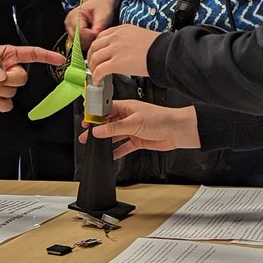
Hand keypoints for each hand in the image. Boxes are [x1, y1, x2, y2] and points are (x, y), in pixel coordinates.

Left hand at [0, 44, 64, 110]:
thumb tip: (1, 75)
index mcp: (10, 55)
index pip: (33, 54)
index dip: (47, 56)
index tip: (60, 59)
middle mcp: (10, 69)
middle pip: (22, 78)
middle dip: (5, 80)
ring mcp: (5, 84)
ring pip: (12, 92)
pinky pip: (6, 105)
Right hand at [64, 0, 119, 50]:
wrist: (99, 4)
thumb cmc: (101, 7)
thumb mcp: (103, 14)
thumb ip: (99, 25)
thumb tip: (95, 35)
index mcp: (73, 17)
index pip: (80, 34)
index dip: (91, 36)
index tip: (100, 32)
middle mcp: (68, 24)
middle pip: (78, 41)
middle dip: (91, 40)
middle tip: (99, 33)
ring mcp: (70, 31)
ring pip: (79, 44)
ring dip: (90, 42)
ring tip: (97, 33)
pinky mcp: (73, 35)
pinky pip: (80, 44)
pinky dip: (88, 42)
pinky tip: (93, 35)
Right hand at [82, 100, 200, 158]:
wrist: (177, 130)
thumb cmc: (161, 119)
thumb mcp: (134, 122)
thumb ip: (115, 127)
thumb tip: (99, 130)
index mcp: (127, 107)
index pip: (106, 110)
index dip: (95, 115)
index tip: (86, 122)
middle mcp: (129, 117)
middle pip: (108, 123)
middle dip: (97, 129)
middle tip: (85, 136)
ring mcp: (133, 129)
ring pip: (115, 135)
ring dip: (105, 140)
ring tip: (93, 145)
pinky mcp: (138, 140)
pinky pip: (124, 146)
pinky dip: (117, 151)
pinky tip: (110, 155)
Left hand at [87, 24, 160, 80]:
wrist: (164, 52)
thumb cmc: (157, 46)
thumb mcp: (139, 35)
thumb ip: (127, 39)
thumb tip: (122, 50)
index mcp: (121, 29)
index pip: (101, 36)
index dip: (96, 46)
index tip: (96, 53)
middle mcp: (116, 37)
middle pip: (94, 46)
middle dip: (91, 57)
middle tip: (93, 65)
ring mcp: (115, 49)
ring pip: (95, 58)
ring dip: (92, 68)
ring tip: (95, 74)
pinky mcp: (116, 63)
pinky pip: (100, 70)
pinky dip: (96, 77)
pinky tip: (97, 81)